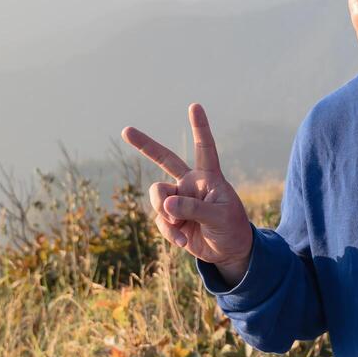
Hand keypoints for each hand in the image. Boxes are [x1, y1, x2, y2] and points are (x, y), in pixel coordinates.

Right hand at [121, 103, 253, 285]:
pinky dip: (170, 232)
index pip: (204, 148)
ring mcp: (178, 199)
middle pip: (165, 159)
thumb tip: (166, 204)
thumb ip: (194, 208)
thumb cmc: (231, 228)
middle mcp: (190, 183)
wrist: (227, 251)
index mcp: (209, 177)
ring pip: (157, 195)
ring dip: (165, 211)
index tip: (194, 106)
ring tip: (181, 226)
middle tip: (126, 130)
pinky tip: (183, 240)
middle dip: (144, 145)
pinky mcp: (170, 217)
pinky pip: (160, 219)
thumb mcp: (219, 217)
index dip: (199, 127)